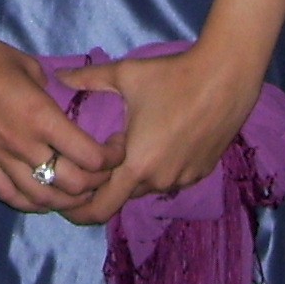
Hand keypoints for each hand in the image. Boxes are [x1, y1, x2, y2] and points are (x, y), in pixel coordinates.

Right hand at [0, 21, 112, 214]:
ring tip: (78, 187)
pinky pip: (11, 196)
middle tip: (103, 169)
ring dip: (68, 198)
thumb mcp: (30, 66)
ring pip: (44, 198)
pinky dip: (32, 202)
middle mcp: (23, 144)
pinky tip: (43, 195)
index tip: (117, 147)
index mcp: (40, 116)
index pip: (89, 156)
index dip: (111, 158)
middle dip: (97, 181)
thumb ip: (52, 91)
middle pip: (73, 185)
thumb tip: (65, 102)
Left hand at [54, 42, 263, 227]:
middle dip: (105, 183)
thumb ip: (87, 79)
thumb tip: (58, 76)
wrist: (226, 77)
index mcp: (137, 165)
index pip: (100, 208)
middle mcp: (160, 181)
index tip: (65, 197)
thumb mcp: (124, 74)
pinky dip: (156, 168)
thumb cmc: (172, 76)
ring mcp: (184, 179)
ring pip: (146, 187)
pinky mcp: (202, 172)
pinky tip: (154, 142)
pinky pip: (169, 178)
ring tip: (124, 146)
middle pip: (122, 195)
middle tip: (91, 161)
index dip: (78, 209)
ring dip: (132, 174)